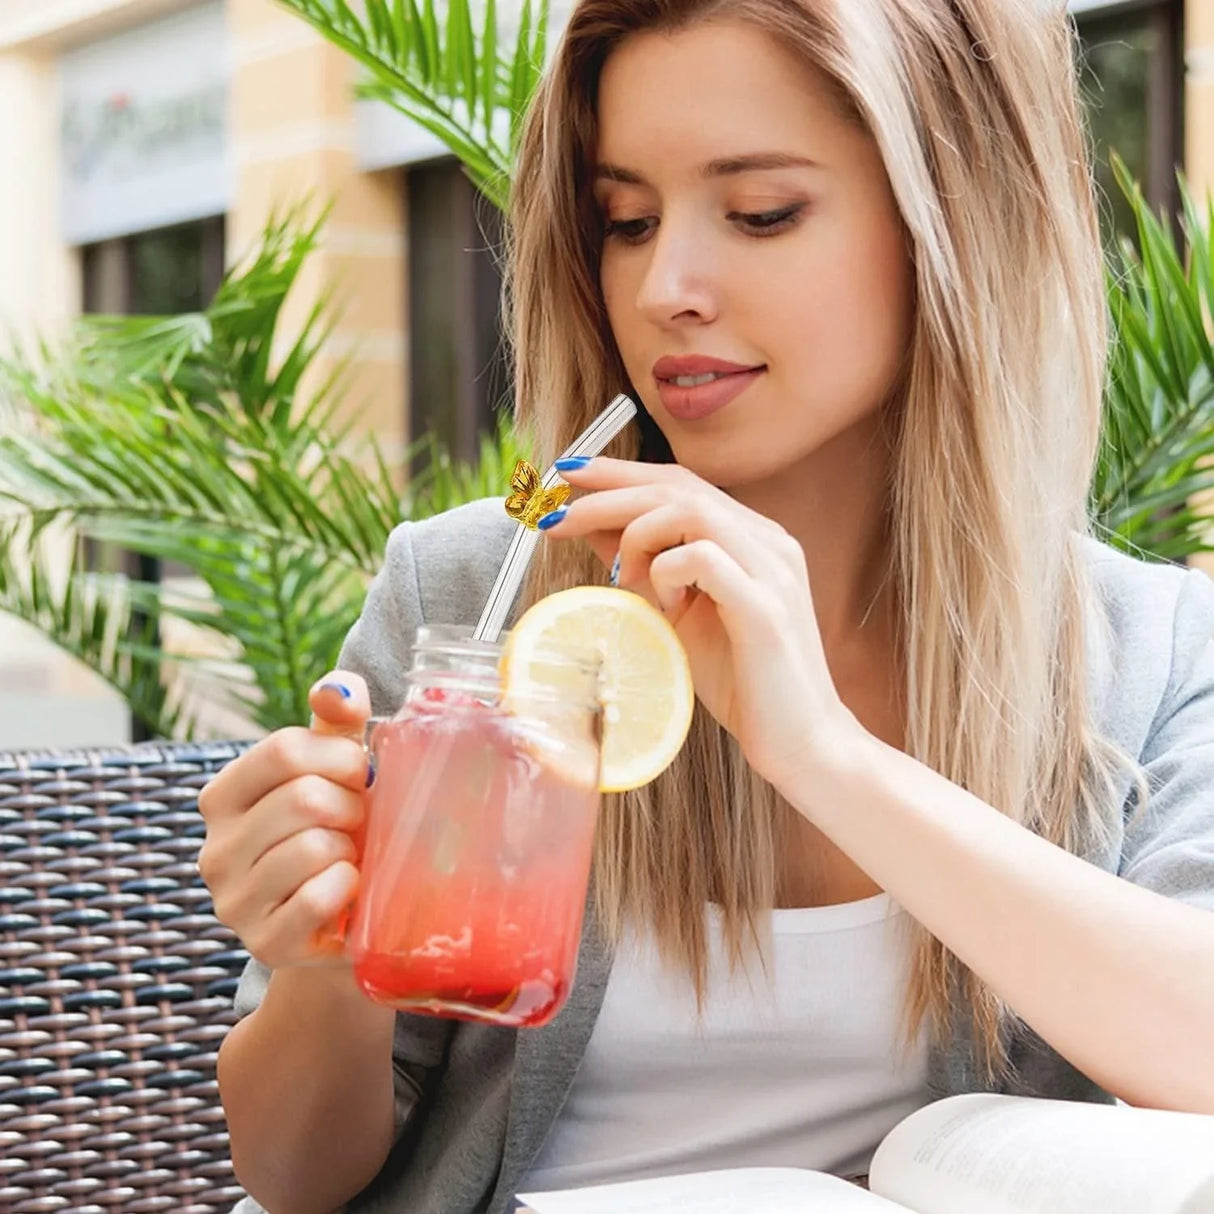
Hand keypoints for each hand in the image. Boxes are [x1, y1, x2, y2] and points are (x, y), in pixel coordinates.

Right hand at [198, 673, 371, 968]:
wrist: (346, 919)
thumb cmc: (339, 829)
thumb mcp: (334, 769)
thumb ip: (335, 721)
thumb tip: (340, 688)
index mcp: (222, 796)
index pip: (283, 749)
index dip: (341, 757)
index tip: (360, 775)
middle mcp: (215, 850)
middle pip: (303, 798)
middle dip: (352, 805)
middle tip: (359, 823)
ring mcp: (234, 903)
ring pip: (313, 848)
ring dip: (352, 848)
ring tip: (351, 857)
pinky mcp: (266, 945)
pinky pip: (319, 897)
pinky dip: (350, 887)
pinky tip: (351, 891)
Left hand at [542, 458, 865, 793]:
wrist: (802, 742)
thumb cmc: (742, 682)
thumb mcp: (679, 616)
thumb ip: (645, 570)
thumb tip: (592, 530)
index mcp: (751, 538)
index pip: (681, 482)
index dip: (621, 473)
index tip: (568, 476)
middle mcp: (768, 542)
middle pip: (678, 486)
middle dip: (608, 493)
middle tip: (556, 517)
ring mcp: (772, 570)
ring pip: (689, 510)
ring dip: (635, 535)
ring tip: (620, 578)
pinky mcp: (765, 607)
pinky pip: (702, 558)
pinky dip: (666, 573)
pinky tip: (663, 607)